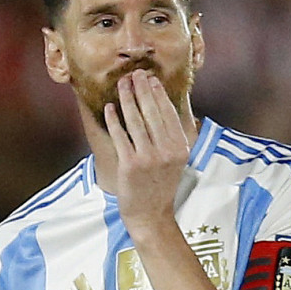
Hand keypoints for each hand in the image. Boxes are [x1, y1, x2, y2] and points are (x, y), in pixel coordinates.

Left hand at [104, 69, 191, 235]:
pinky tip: (110, 108)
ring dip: (127, 98)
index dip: (158, 94)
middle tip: (135, 74)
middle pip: (152, 112)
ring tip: (122, 84)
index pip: (168, 114)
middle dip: (142, 89)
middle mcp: (167, 152)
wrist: (151, 215)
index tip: (151, 79)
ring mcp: (148, 158)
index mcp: (180, 148)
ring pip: (135, 120)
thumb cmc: (160, 187)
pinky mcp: (130, 164)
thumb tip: (162, 109)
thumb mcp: (175, 162)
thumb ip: (171, 138)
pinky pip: (120, 135)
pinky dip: (114, 119)